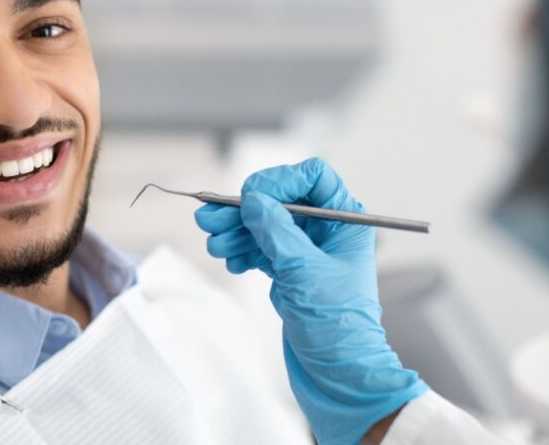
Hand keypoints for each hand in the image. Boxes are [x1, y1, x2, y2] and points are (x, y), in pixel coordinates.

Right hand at [194, 158, 427, 444]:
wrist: (338, 376)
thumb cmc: (337, 327)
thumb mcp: (303, 271)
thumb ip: (275, 230)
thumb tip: (252, 199)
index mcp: (344, 223)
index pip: (312, 178)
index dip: (279, 181)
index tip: (251, 197)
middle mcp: (326, 232)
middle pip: (278, 201)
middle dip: (243, 209)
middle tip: (209, 218)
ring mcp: (306, 252)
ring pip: (263, 225)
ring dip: (235, 231)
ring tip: (215, 244)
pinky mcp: (289, 272)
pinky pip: (259, 248)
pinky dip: (242, 251)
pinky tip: (232, 261)